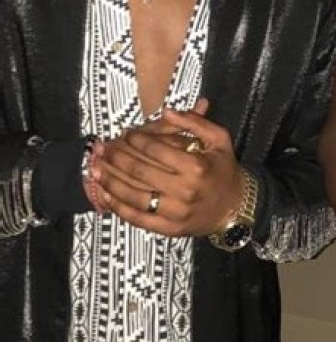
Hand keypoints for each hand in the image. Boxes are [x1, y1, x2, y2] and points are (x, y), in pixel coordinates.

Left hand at [93, 100, 246, 237]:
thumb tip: (167, 111)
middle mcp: (184, 191)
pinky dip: (117, 206)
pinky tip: (104, 194)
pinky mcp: (168, 229)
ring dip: (110, 181)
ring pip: (134, 196)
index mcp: (196, 167)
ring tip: (95, 168)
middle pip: (140, 172)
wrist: (235, 208)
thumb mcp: (220, 139)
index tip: (125, 133)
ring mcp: (175, 213)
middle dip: (117, 157)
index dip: (136, 139)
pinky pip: (137, 218)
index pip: (156, 150)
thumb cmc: (224, 170)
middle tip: (103, 147)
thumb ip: (195, 122)